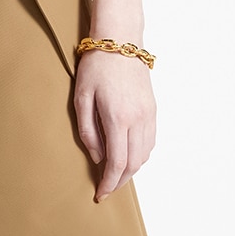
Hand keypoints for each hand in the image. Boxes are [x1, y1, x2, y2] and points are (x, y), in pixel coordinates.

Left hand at [73, 48, 155, 201]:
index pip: (116, 163)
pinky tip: (128, 156)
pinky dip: (140, 155)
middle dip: (119, 181)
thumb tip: (97, 157)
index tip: (100, 194)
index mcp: (118, 118)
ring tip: (115, 175)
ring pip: (145, 155)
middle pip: (133, 164)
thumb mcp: (81, 98)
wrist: (120, 41)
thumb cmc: (96, 67)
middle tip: (106, 189)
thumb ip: (87, 131)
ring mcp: (149, 115)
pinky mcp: (153, 110)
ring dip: (131, 170)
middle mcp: (138, 120)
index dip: (109, 183)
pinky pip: (151, 142)